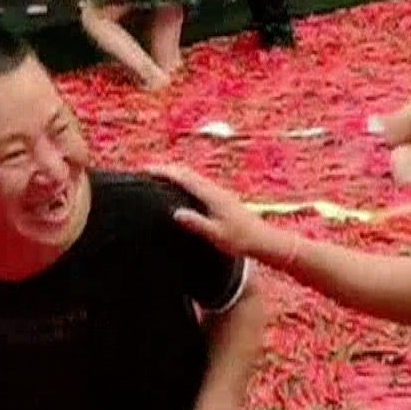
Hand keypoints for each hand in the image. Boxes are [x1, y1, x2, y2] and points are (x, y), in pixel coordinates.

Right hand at [144, 163, 278, 260]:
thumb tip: (175, 213)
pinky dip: (185, 181)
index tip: (145, 170)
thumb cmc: (242, 240)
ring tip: (158, 178)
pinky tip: (181, 190)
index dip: (163, 172)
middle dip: (166, 169)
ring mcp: (220, 193)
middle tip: (146, 171)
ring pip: (193, 177)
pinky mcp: (223, 199)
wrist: (265, 241)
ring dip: (176, 174)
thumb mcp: (217, 235)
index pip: (183, 177)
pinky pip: (199, 184)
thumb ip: (197, 224)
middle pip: (187, 172)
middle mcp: (215, 190)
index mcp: (212, 195)